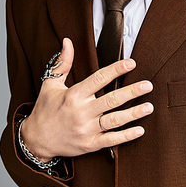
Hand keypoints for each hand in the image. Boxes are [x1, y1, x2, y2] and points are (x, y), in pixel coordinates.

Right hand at [21, 38, 152, 161]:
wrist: (36, 140)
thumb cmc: (45, 110)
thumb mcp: (50, 84)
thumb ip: (62, 63)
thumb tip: (68, 41)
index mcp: (73, 95)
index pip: (98, 79)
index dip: (116, 70)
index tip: (131, 63)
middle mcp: (81, 112)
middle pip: (111, 100)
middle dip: (132, 92)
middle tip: (148, 85)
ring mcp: (86, 129)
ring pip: (114, 120)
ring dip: (133, 114)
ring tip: (149, 106)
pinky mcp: (89, 145)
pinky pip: (111, 140)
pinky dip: (126, 136)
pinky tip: (140, 130)